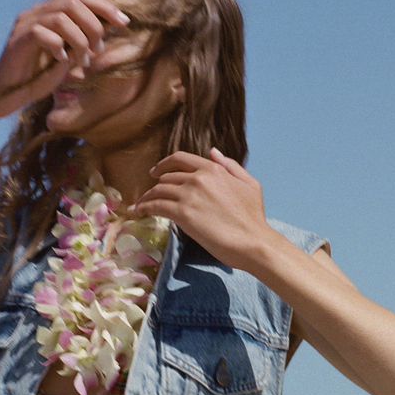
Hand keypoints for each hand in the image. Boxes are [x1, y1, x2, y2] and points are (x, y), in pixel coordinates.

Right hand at [0, 0, 130, 113]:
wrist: (11, 93)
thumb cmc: (42, 74)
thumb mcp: (73, 54)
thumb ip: (88, 39)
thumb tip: (114, 25)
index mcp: (51, 12)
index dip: (105, 6)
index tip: (124, 22)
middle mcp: (37, 12)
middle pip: (73, 3)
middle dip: (94, 26)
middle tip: (99, 49)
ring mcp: (25, 24)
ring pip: (60, 18)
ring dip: (79, 40)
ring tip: (82, 61)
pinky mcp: (17, 40)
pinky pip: (42, 33)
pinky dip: (58, 47)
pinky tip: (61, 61)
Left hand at [133, 149, 272, 269]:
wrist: (253, 241)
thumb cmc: (254, 217)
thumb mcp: (250, 184)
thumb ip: (231, 166)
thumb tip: (212, 152)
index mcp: (213, 169)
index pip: (180, 159)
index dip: (164, 164)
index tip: (156, 172)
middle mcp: (198, 178)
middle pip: (167, 177)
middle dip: (156, 186)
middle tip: (150, 195)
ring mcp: (188, 195)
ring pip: (158, 191)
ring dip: (147, 198)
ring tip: (141, 205)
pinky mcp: (181, 214)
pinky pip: (156, 206)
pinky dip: (144, 208)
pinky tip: (139, 212)